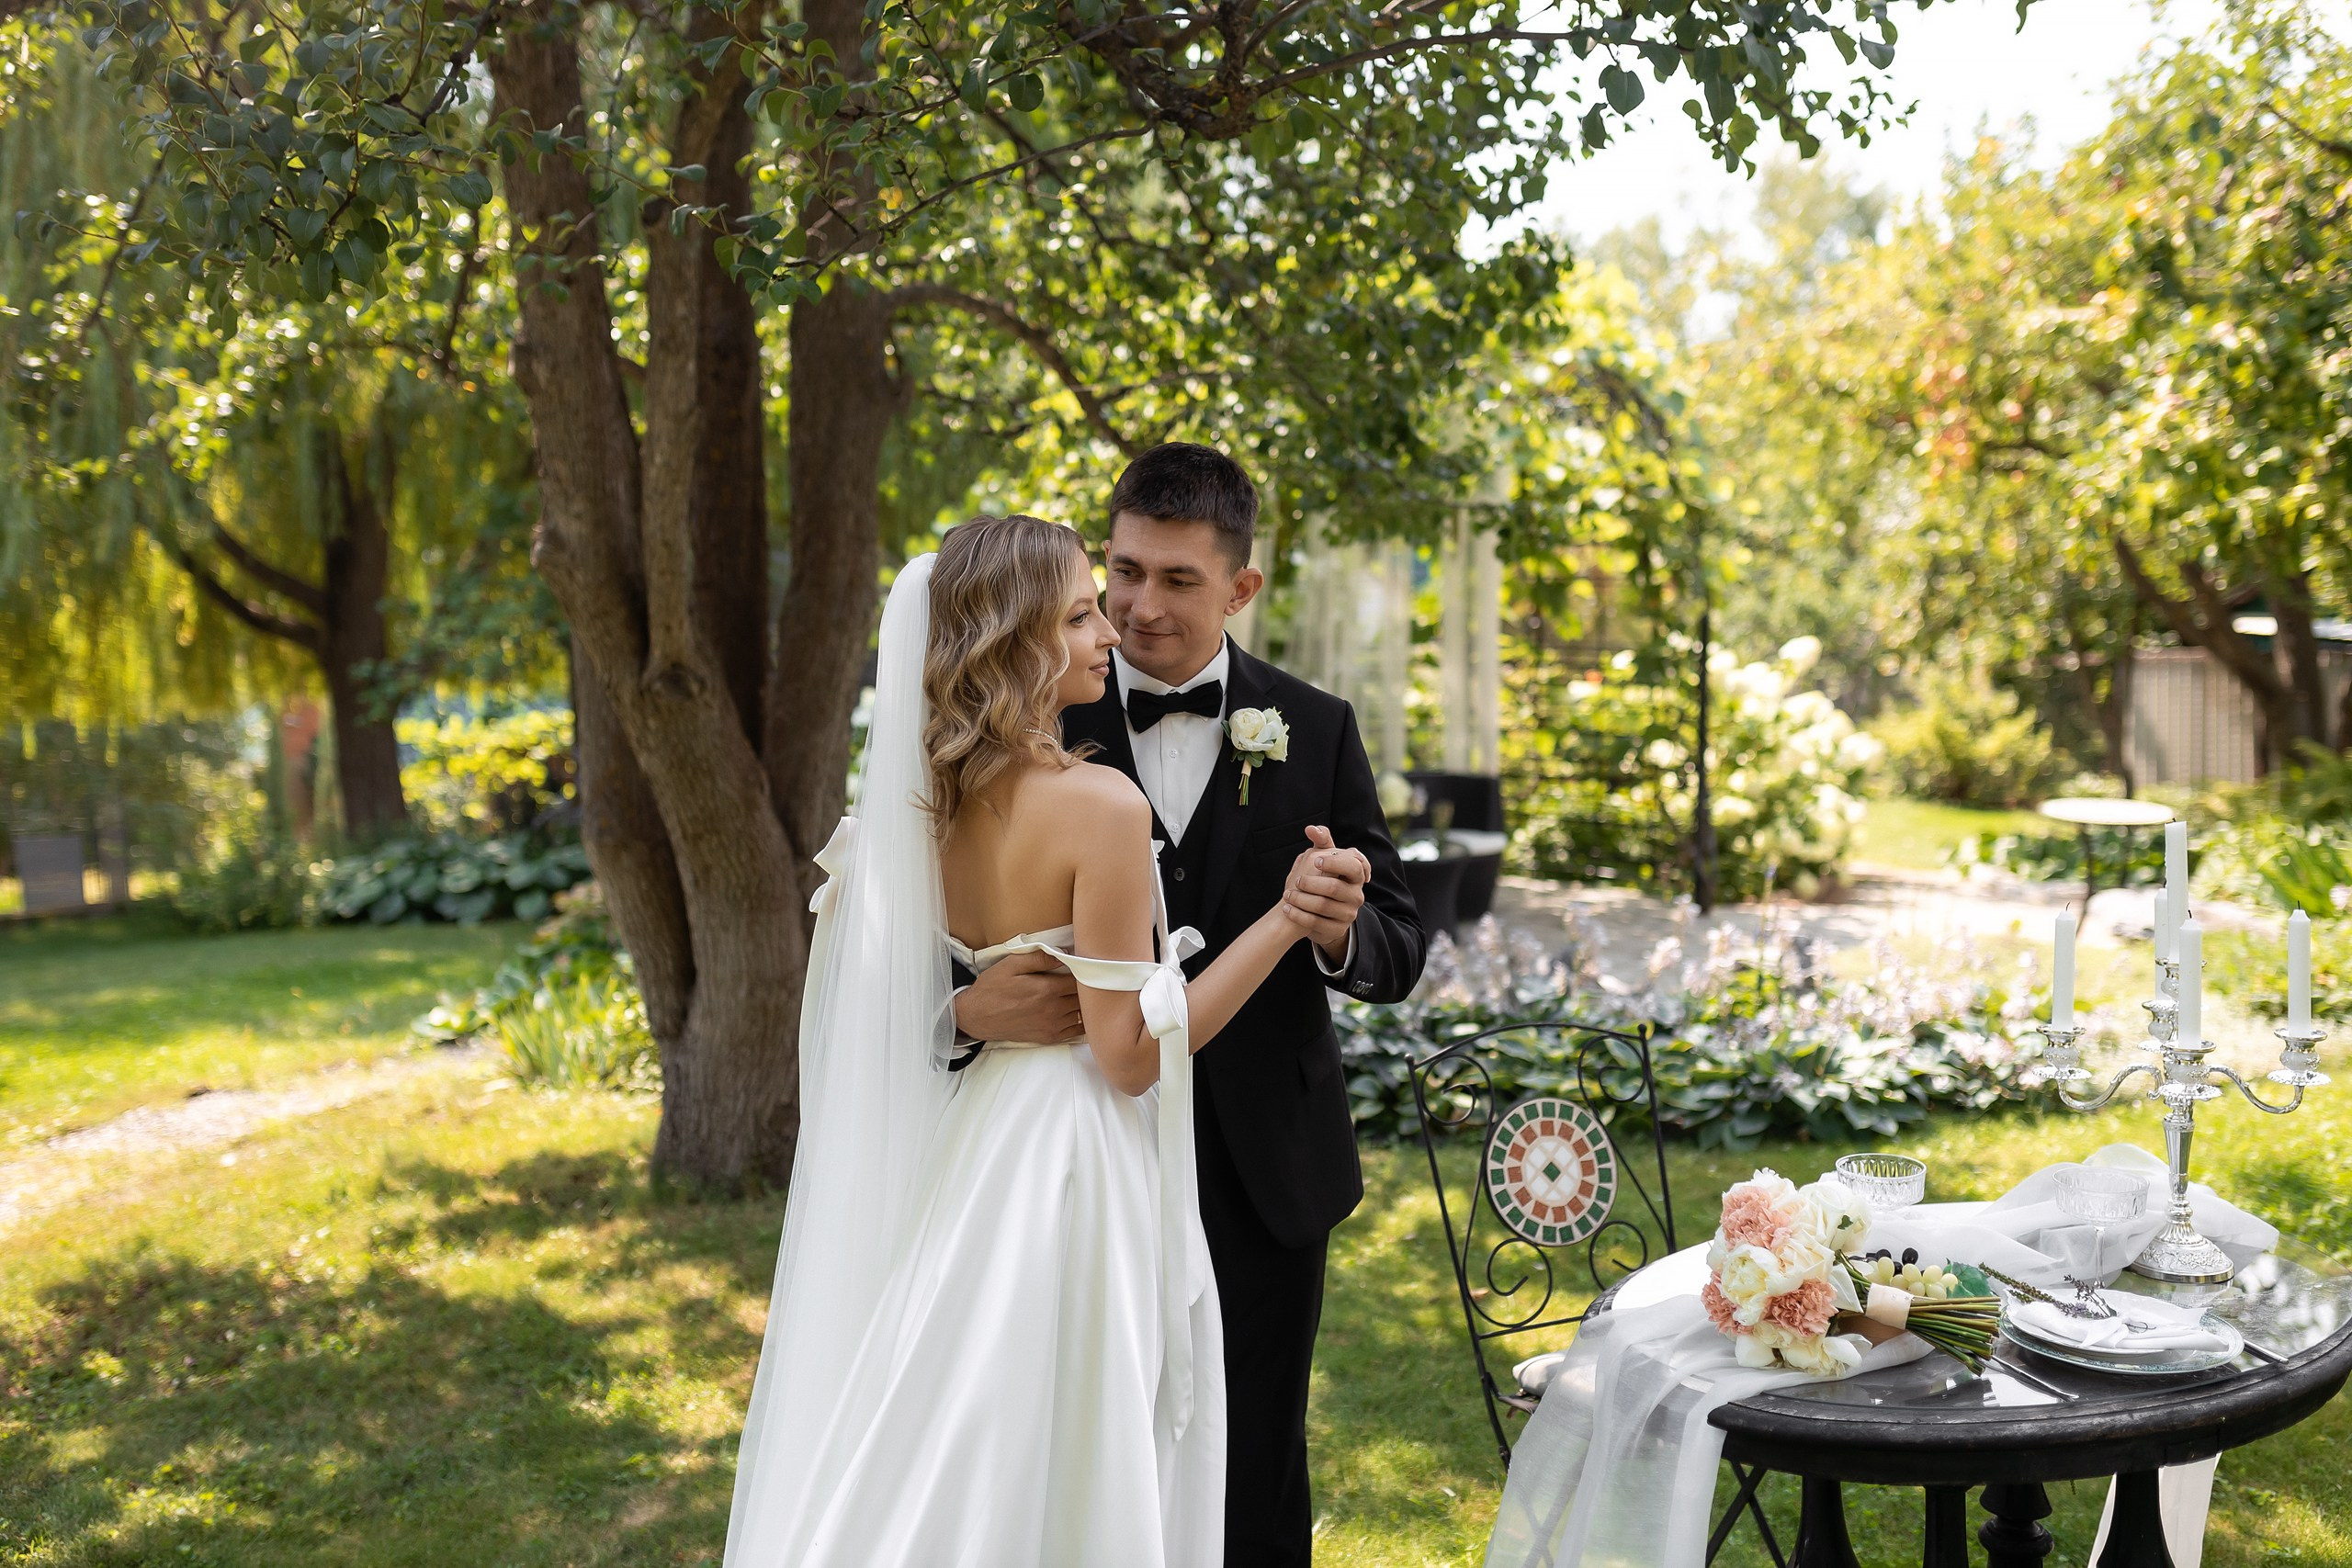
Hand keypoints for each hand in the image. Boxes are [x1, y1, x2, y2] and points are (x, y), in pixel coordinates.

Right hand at [952, 949, 1084, 1043]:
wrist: (976, 1016)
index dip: (1085, 972)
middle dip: (1086, 987)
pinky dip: (1081, 1021)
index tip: (1083, 966)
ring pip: (1082, 1014)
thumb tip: (1065, 952)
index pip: (1081, 980)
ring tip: (1080, 994)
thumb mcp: (1011, 965)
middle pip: (1084, 997)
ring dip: (1085, 1004)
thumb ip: (1040, 957)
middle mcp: (1053, 1010)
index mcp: (1047, 989)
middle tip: (1084, 978)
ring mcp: (1052, 1026)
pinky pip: (1076, 1031)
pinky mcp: (1048, 1037)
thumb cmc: (992, 988)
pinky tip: (1076, 1012)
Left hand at [1283, 825, 1368, 963]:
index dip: (1335, 863)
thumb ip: (1321, 842)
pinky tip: (1286, 909)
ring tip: (1287, 895)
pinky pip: (1315, 922)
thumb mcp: (1323, 860)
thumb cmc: (1322, 879)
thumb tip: (1311, 828)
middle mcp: (1357, 895)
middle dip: (1310, 883)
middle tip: (1296, 881)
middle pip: (1334, 888)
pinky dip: (1298, 915)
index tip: (1316, 862)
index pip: (1354, 865)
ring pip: (1323, 906)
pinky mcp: (1337, 929)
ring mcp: (1349, 914)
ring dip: (1300, 900)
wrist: (1319, 913)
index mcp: (1356, 875)